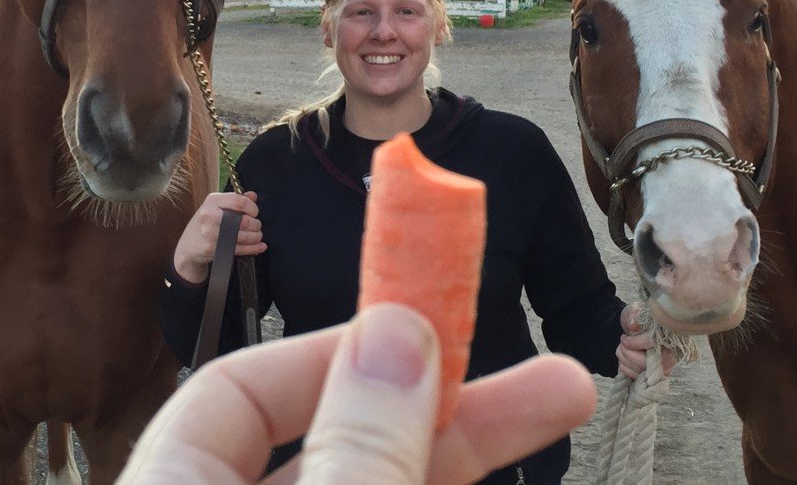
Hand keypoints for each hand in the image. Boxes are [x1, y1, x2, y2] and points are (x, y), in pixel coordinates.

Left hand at [116, 303, 595, 483]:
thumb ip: (354, 453)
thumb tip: (399, 331)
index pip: (234, 390)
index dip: (335, 351)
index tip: (427, 330)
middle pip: (327, 444)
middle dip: (438, 406)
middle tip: (549, 376)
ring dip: (460, 451)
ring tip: (561, 399)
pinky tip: (496, 465)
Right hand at [173, 191, 263, 282]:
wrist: (188, 246)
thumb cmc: (205, 223)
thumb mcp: (216, 207)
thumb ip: (235, 200)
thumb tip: (253, 195)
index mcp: (212, 201)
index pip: (240, 201)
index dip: (252, 208)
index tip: (255, 213)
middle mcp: (210, 215)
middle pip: (244, 220)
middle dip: (256, 225)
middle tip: (257, 226)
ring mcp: (210, 233)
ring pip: (243, 236)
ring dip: (256, 237)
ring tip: (257, 236)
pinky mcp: (213, 248)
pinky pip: (239, 249)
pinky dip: (253, 248)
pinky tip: (260, 247)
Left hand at [617, 302, 677, 379]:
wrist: (634, 330)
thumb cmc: (637, 319)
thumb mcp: (634, 311)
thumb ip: (634, 315)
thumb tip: (633, 326)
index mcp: (668, 336)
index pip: (650, 343)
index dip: (633, 342)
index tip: (624, 337)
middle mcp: (670, 355)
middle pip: (643, 362)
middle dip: (626, 352)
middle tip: (623, 342)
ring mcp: (664, 369)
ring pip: (637, 371)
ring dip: (623, 359)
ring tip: (624, 348)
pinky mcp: (655, 378)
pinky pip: (635, 378)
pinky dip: (625, 368)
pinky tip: (626, 358)